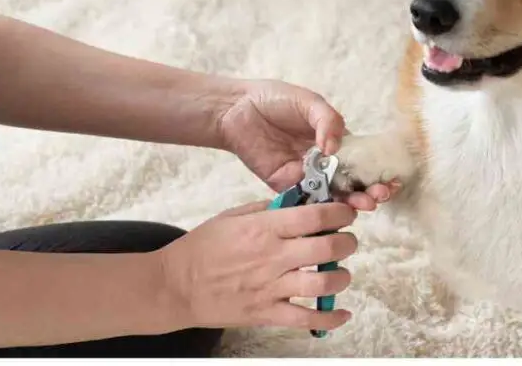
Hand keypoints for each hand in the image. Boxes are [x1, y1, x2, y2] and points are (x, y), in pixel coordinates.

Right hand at [156, 201, 358, 331]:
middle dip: (347, 243)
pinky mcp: (266, 313)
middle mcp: (272, 257)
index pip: (315, 216)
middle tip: (347, 241)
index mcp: (263, 228)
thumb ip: (267, 208)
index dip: (340, 213)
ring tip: (340, 272)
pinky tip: (342, 313)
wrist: (174, 286)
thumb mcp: (232, 216)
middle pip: (327, 248)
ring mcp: (270, 287)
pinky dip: (330, 318)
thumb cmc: (201, 248)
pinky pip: (306, 319)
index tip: (347, 214)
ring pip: (322, 283)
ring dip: (341, 277)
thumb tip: (300, 201)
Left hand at [219, 79, 397, 209]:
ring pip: (332, 194)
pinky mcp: (284, 184)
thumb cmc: (274, 99)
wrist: (236, 108)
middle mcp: (323, 161)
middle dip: (369, 191)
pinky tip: (335, 208)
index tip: (391, 179)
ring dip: (350, 202)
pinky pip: (305, 198)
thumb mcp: (309, 102)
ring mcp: (305, 175)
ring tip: (365, 204)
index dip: (377, 171)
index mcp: (334, 140)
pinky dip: (321, 205)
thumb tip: (335, 148)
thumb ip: (328, 121)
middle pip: (351, 182)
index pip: (361, 160)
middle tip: (379, 196)